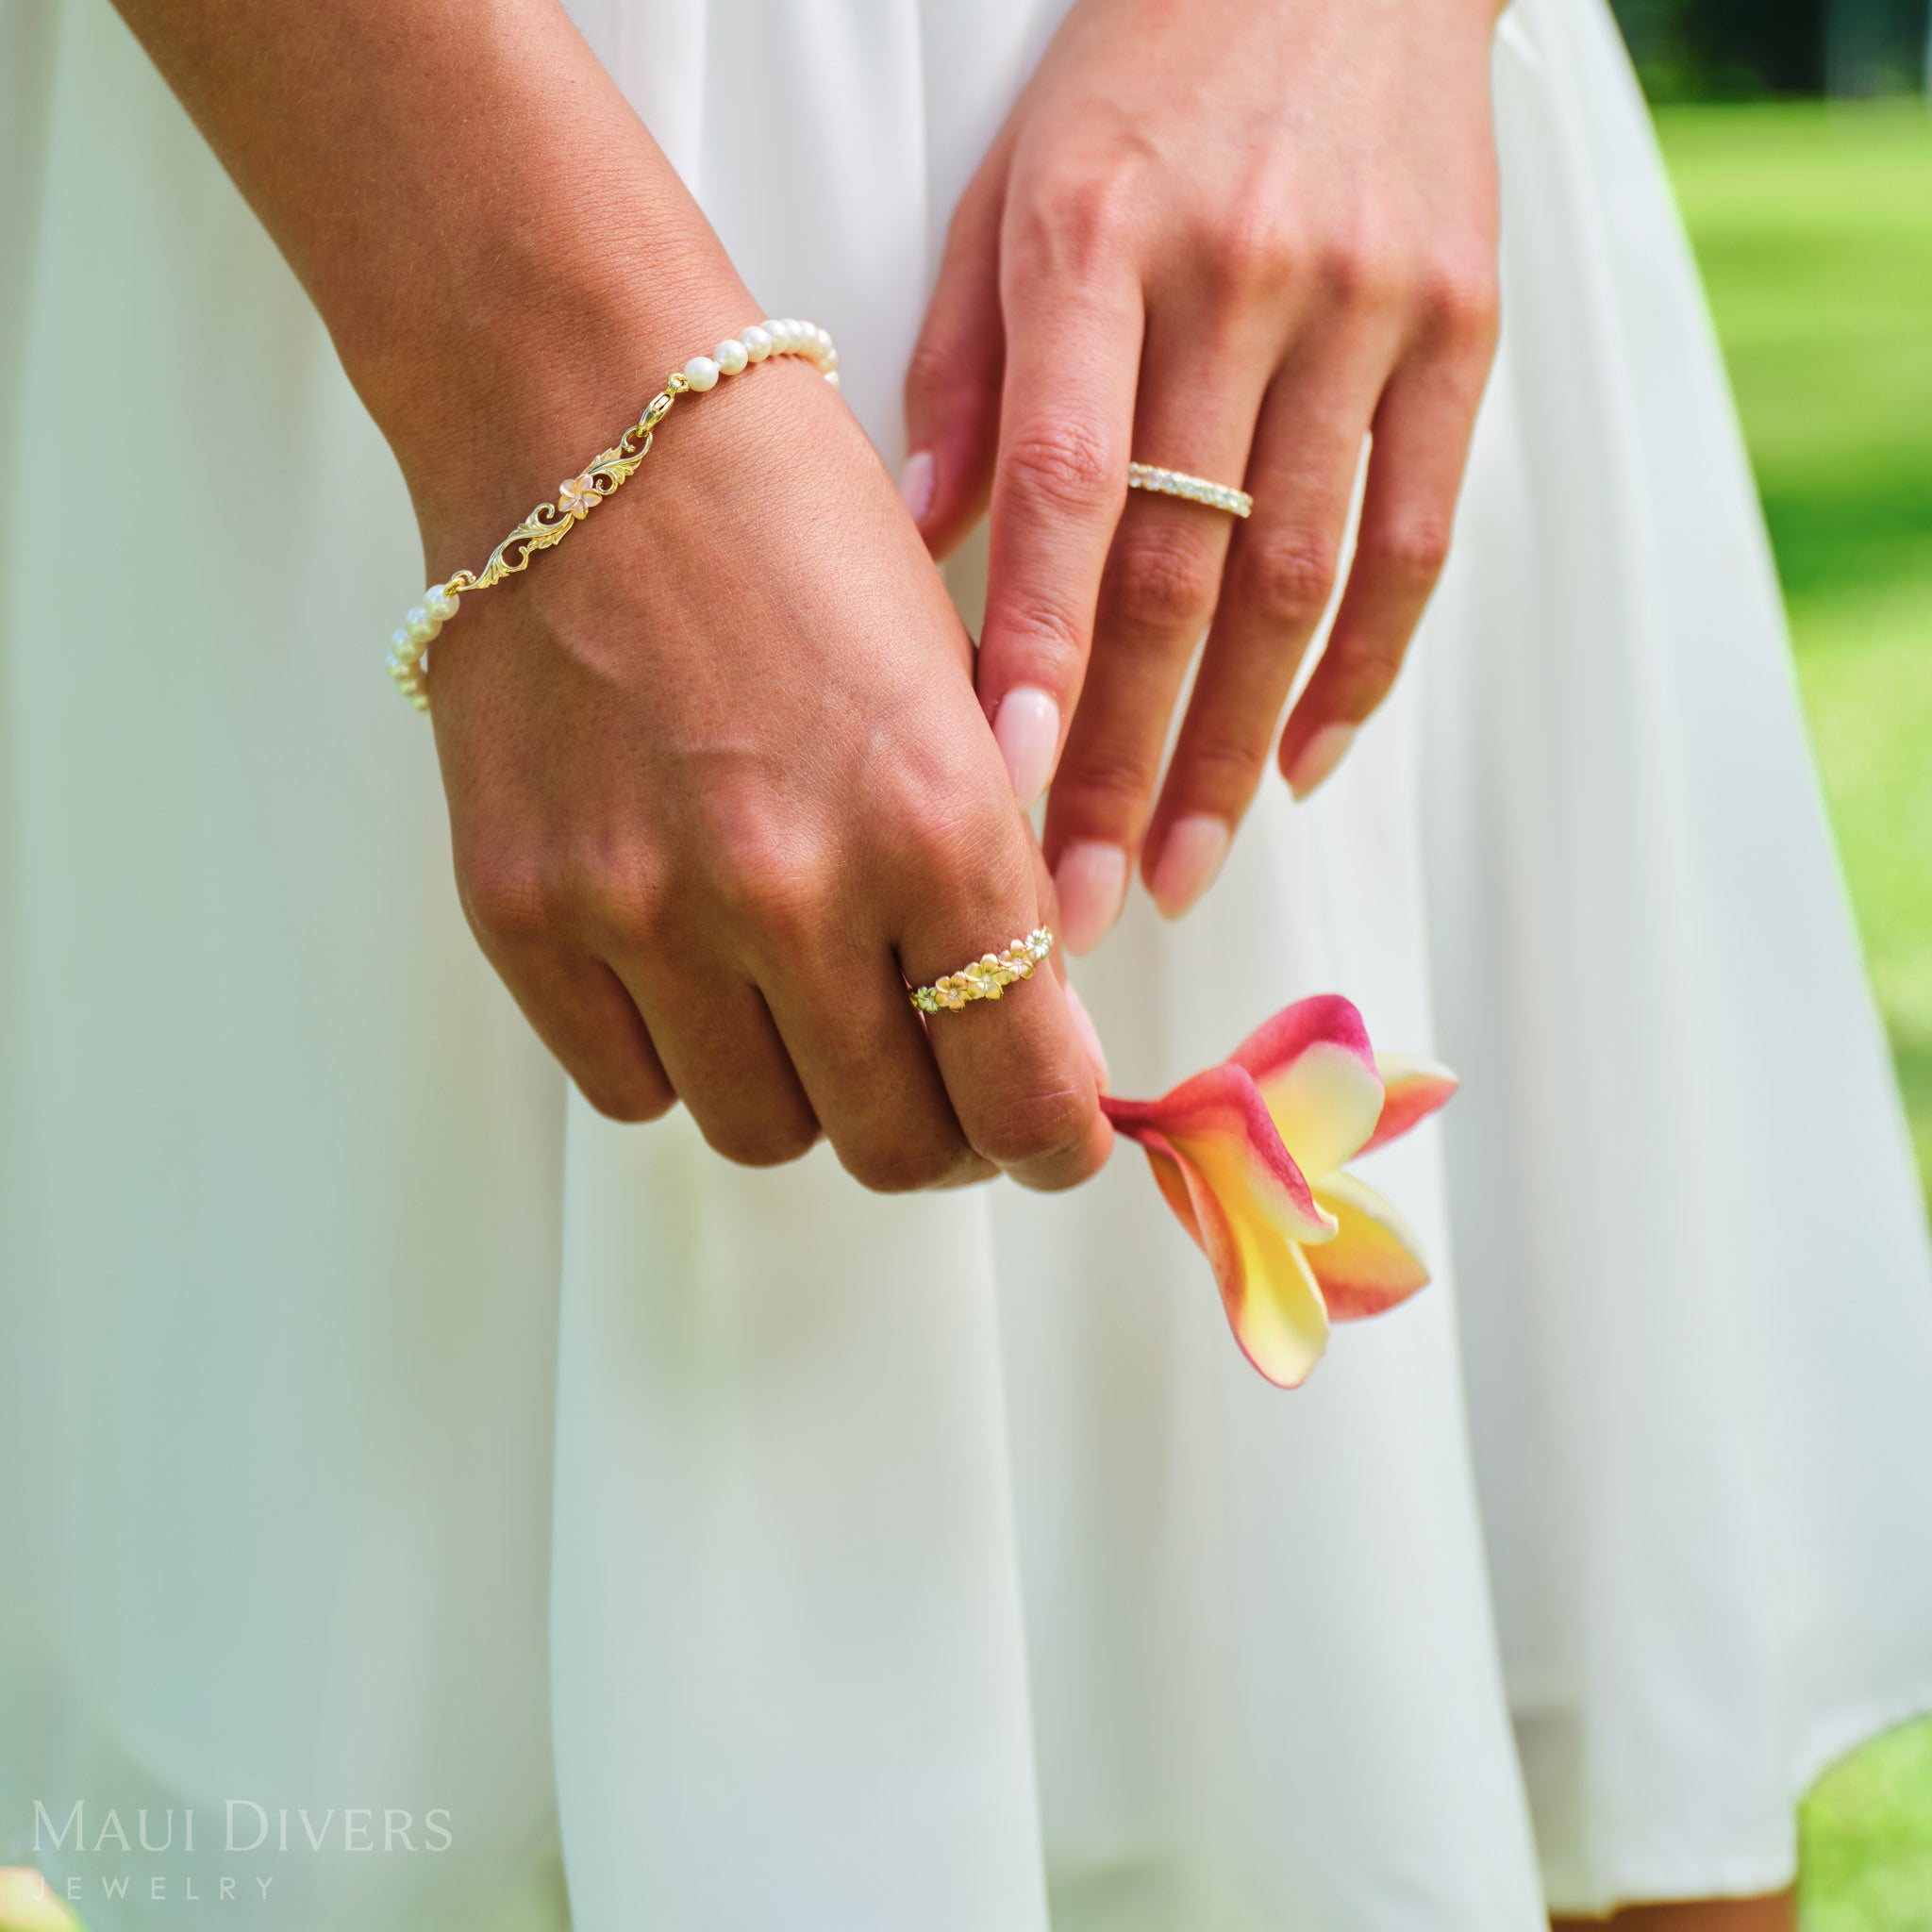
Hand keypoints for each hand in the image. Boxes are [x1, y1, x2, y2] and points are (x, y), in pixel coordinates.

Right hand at [419, 284, 1111, 1192]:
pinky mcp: (524, 912)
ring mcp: (640, 911)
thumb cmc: (797, 527)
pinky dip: (685, 1058)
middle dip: (942, 1132)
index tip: (1054, 1138)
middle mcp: (788, 889)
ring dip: (810, 1096)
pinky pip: (630, 1086)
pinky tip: (702, 976)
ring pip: (763, 1134)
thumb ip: (997, 874)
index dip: (1055, 1142)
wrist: (591, 424)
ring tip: (812, 1006)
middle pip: (895, 1145)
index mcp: (933, 820)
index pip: (1025, 1088)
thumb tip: (1029, 1026)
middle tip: (943, 1081)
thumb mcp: (960, 687)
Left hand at [903, 0, 1501, 949]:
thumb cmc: (1149, 73)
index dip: (1041, 653)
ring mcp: (1367, 310)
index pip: (1070, 488)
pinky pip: (1417, 536)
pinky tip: (1302, 765)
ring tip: (1182, 873)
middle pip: (1184, 569)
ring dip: (1237, 749)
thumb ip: (967, 370)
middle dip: (1128, 756)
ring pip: (1301, 580)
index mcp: (1097, 240)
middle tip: (1081, 901)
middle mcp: (1241, 281)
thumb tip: (921, 544)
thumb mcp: (1014, 190)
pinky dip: (1361, 668)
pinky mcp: (1461, 330)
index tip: (1006, 793)